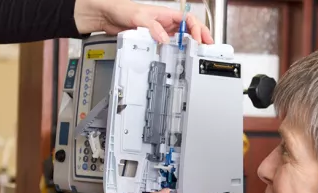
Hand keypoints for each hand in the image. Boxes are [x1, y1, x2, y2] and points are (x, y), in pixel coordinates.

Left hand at [74, 0, 212, 43]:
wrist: (109, 16)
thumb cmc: (123, 10)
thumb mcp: (139, 18)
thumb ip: (153, 28)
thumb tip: (164, 39)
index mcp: (167, 14)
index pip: (189, 21)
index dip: (197, 30)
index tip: (199, 41)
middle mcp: (166, 23)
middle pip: (189, 30)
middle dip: (201, 38)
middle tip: (208, 49)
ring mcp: (161, 32)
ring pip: (181, 38)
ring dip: (190, 46)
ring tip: (197, 55)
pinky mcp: (154, 40)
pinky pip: (169, 46)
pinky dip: (176, 51)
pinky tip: (179, 58)